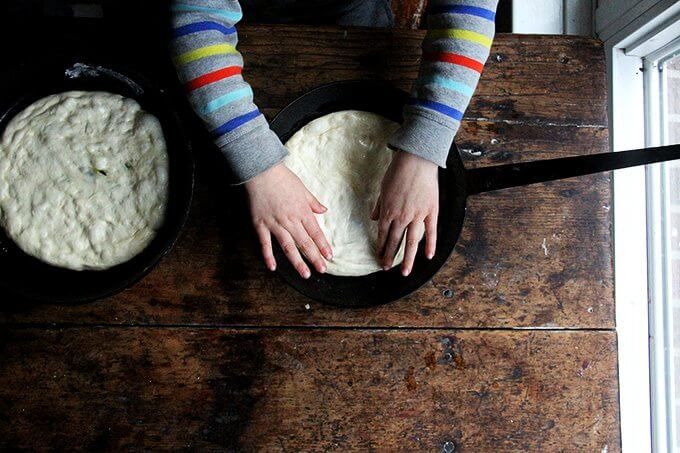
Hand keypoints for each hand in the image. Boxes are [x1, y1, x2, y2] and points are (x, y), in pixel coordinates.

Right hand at [245, 163, 332, 277]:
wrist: (261, 171)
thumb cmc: (283, 178)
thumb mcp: (303, 189)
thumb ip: (313, 202)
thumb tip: (324, 210)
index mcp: (302, 211)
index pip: (316, 233)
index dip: (323, 246)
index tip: (329, 256)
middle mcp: (290, 220)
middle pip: (305, 243)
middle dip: (315, 258)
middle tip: (322, 270)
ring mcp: (275, 224)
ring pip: (288, 247)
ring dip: (297, 262)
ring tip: (305, 274)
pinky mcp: (260, 224)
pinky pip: (265, 243)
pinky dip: (268, 256)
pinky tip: (273, 268)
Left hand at [371, 151, 438, 275]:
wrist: (416, 161)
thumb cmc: (397, 172)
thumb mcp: (383, 189)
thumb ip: (379, 206)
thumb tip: (375, 218)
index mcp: (388, 212)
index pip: (383, 235)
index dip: (381, 248)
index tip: (379, 258)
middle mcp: (401, 217)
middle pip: (395, 241)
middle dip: (389, 256)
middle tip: (386, 268)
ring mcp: (417, 216)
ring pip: (411, 242)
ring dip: (407, 259)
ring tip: (405, 272)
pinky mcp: (431, 212)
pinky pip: (431, 232)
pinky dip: (430, 245)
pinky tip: (429, 257)